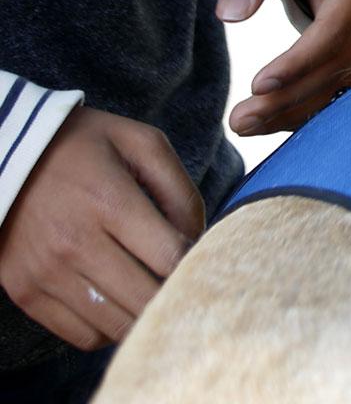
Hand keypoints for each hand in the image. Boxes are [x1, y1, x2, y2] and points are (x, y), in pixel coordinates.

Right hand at [0, 106, 202, 349]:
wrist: (5, 155)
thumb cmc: (84, 146)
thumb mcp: (140, 143)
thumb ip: (179, 189)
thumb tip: (198, 239)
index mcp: (109, 202)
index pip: (170, 257)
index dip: (197, 263)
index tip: (201, 257)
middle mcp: (75, 244)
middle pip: (146, 299)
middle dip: (175, 295)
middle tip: (182, 281)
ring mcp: (46, 273)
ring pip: (117, 326)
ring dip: (144, 316)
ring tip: (152, 292)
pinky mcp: (26, 293)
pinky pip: (82, 336)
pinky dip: (109, 329)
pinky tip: (119, 301)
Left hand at [216, 0, 350, 135]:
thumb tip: (229, 16)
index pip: (333, 29)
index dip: (298, 62)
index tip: (257, 84)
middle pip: (337, 63)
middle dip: (290, 97)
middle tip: (239, 121)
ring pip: (341, 76)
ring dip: (297, 106)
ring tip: (246, 125)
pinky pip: (338, 73)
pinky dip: (307, 97)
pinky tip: (272, 116)